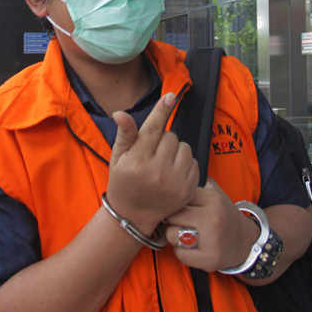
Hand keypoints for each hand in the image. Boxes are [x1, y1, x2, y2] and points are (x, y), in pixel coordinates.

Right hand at [106, 93, 197, 233]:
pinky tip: (172, 174)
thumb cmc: (123, 181)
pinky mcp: (187, 189)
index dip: (161, 111)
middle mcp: (157, 172)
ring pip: (184, 148)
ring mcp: (175, 182)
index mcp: (138, 161)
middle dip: (162, 141)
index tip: (171, 96)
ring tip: (162, 164)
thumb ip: (125, 135)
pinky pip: (193, 162)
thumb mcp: (118, 157)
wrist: (133, 215)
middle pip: (170, 136)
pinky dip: (185, 164)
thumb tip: (121, 113)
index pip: (153, 129)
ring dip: (175, 151)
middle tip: (151, 155)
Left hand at [164, 179, 259, 271]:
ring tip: (187, 237)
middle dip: (172, 221)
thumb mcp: (217, 196)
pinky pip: (180, 254)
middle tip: (182, 225)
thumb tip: (173, 180)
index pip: (179, 197)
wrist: (247, 243)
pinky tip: (194, 250)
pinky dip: (183, 253)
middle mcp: (213, 217)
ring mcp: (211, 239)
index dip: (175, 205)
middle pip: (172, 216)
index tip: (180, 210)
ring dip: (175, 238)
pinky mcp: (209, 258)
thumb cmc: (225, 218)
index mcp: (213, 199)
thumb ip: (198, 186)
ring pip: (171, 235)